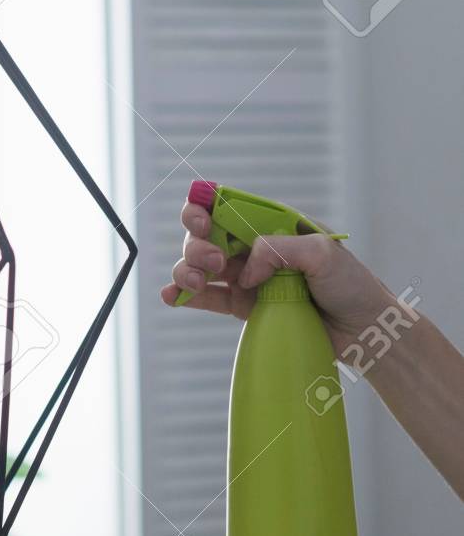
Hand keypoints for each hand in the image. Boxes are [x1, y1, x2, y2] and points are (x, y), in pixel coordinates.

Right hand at [159, 200, 395, 357]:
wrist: (363, 330)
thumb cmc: (351, 284)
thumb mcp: (321, 252)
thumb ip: (276, 250)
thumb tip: (244, 271)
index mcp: (272, 224)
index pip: (228, 206)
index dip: (205, 208)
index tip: (201, 221)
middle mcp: (253, 247)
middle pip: (204, 235)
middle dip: (197, 245)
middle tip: (216, 261)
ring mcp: (246, 277)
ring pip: (198, 265)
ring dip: (185, 269)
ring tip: (195, 283)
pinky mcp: (242, 306)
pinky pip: (205, 297)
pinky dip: (182, 295)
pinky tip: (171, 295)